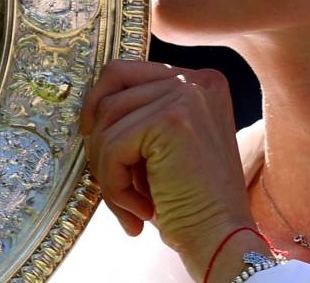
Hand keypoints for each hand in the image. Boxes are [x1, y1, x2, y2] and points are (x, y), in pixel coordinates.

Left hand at [80, 59, 255, 277]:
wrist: (222, 239)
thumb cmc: (190, 201)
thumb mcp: (165, 145)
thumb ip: (139, 116)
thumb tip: (87, 113)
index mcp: (199, 81)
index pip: (126, 71)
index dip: (100, 105)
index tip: (96, 142)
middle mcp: (197, 80)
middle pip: (112, 86)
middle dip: (100, 138)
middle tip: (109, 179)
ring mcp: (186, 95)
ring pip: (108, 117)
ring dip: (107, 168)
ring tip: (129, 202)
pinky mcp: (171, 120)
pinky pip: (113, 145)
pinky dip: (114, 183)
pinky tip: (139, 209)